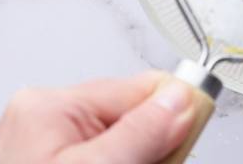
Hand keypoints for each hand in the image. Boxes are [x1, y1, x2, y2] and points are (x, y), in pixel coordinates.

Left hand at [0, 72, 194, 163]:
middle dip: (154, 145)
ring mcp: (46, 143)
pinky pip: (105, 152)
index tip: (197, 130)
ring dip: (142, 156)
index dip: (175, 110)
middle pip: (133, 115)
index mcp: (51, 106)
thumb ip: (141, 133)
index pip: (139, 87)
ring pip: (124, 139)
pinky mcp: (53, 161)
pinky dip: (125, 161)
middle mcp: (45, 117)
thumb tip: (180, 98)